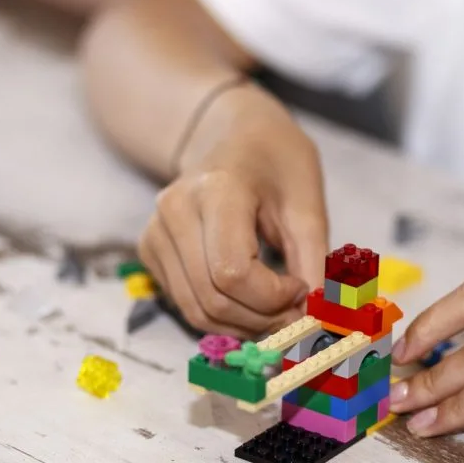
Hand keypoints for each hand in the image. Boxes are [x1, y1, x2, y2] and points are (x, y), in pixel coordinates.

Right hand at [139, 132, 328, 338]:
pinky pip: (186, 305)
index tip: (301, 286)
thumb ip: (313, 264)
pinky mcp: (150, 251)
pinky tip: (249, 298)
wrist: (233, 137)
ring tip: (275, 308)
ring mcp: (155, 232)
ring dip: (244, 325)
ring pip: (196, 311)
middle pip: (213, 299)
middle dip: (262, 318)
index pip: (232, 274)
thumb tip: (313, 319)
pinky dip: (223, 316)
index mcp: (216, 190)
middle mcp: (174, 211)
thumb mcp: (308, 207)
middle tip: (295, 309)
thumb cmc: (278, 165)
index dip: (273, 298)